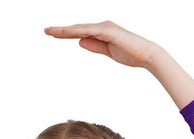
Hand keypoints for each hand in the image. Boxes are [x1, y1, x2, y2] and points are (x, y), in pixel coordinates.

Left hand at [44, 21, 161, 69]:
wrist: (146, 56)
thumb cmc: (130, 54)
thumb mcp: (108, 52)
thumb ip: (94, 46)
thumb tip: (79, 42)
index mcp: (102, 32)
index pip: (80, 33)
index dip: (66, 33)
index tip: (53, 34)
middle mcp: (102, 26)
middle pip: (78, 28)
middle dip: (62, 30)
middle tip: (46, 30)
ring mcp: (105, 27)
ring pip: (81, 28)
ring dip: (66, 30)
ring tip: (52, 31)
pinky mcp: (109, 31)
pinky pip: (90, 31)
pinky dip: (79, 31)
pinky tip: (68, 33)